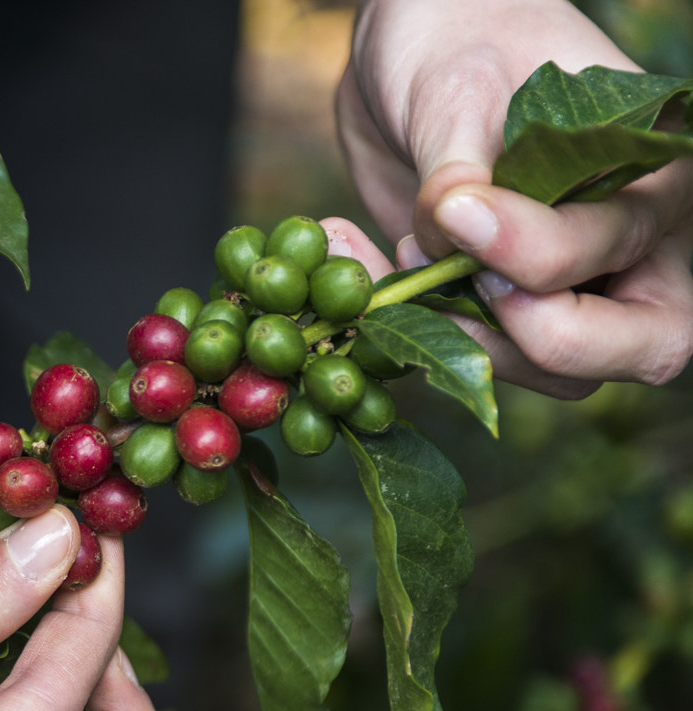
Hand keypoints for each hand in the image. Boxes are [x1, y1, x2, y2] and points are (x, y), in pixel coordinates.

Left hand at [337, 0, 692, 393]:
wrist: (416, 47)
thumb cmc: (460, 38)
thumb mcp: (457, 87)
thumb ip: (460, 164)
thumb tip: (449, 226)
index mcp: (660, 178)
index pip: (620, 249)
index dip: (534, 250)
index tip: (454, 212)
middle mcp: (637, 247)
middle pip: (637, 347)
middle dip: (538, 337)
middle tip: (453, 283)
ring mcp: (572, 287)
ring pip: (550, 370)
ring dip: (459, 335)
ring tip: (391, 251)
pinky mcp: (498, 306)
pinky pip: (471, 354)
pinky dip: (407, 329)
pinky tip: (352, 256)